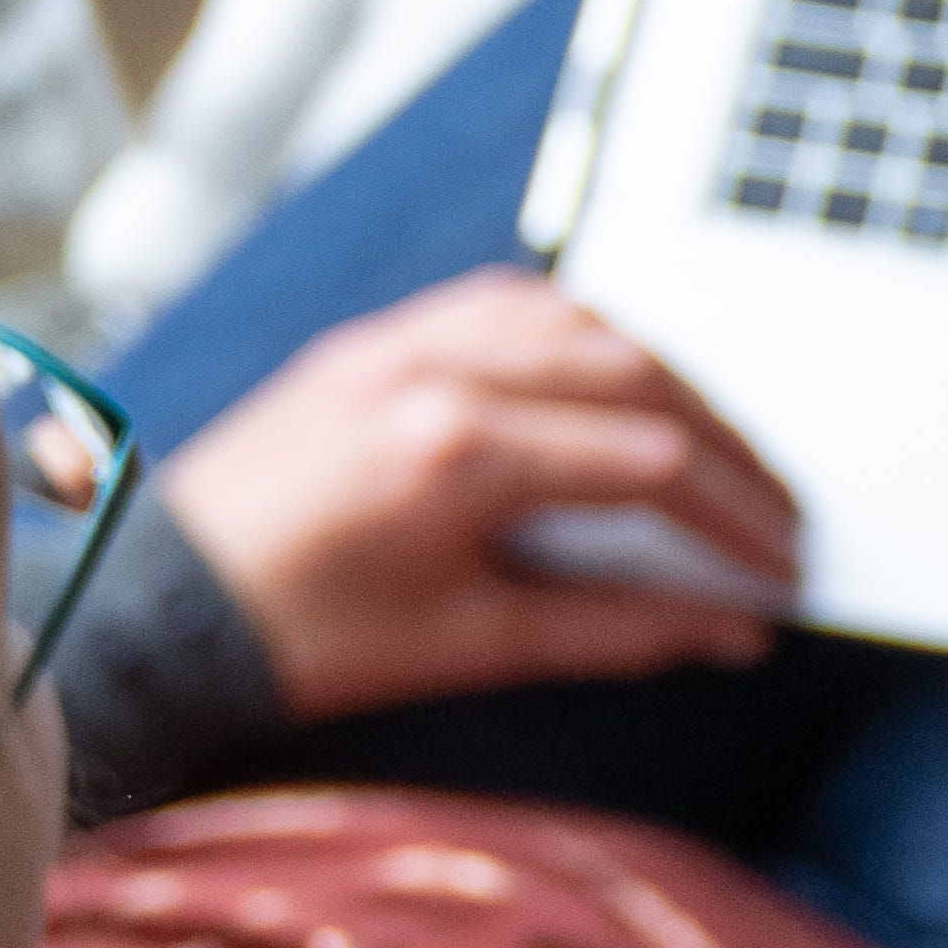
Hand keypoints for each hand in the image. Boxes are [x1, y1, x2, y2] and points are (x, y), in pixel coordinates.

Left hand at [160, 273, 808, 712]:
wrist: (167, 603)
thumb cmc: (301, 639)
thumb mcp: (471, 645)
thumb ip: (612, 629)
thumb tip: (727, 629)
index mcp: (459, 454)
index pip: (648, 464)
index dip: (732, 518)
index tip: (780, 565)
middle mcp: (436, 371)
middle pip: (634, 373)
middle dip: (725, 442)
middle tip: (774, 506)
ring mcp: (402, 341)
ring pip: (577, 319)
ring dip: (662, 373)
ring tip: (711, 440)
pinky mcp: (375, 340)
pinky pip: (506, 302)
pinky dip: (581, 333)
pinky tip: (613, 374)